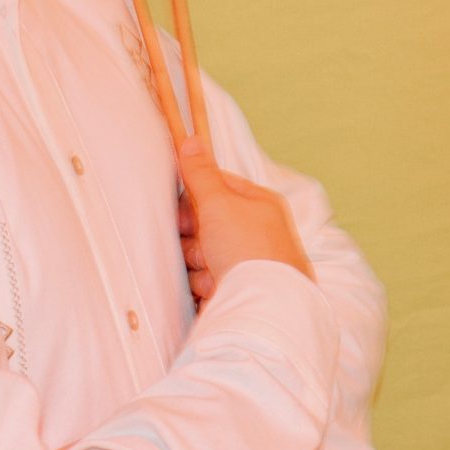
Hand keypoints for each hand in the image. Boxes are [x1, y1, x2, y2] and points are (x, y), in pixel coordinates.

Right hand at [177, 134, 314, 303]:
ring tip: (213, 272)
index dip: (195, 200)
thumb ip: (200, 173)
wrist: (265, 309)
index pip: (216, 188)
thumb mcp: (218, 202)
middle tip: (202, 246)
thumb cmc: (247, 250)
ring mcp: (251, 263)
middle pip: (207, 224)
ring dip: (199, 264)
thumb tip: (192, 140)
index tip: (184, 214)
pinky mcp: (242, 290)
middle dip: (196, 238)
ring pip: (204, 254)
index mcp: (259, 204)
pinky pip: (209, 280)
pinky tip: (216, 290)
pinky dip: (206, 285)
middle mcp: (258, 233)